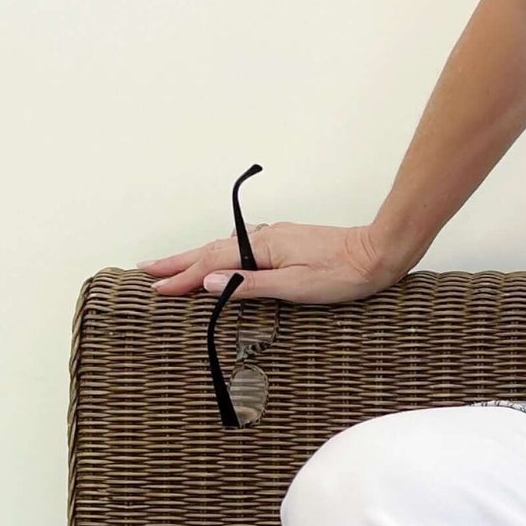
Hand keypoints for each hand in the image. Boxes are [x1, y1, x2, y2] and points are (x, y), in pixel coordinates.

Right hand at [139, 220, 402, 305]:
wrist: (379, 254)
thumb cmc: (344, 274)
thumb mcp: (296, 286)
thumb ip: (251, 285)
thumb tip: (209, 282)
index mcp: (263, 248)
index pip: (211, 264)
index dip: (182, 278)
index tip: (156, 288)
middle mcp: (265, 237)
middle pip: (211, 250)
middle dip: (178, 262)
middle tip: (147, 269)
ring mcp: (275, 238)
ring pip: (225, 248)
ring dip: (196, 257)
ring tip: (173, 267)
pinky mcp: (287, 242)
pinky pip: (242, 247)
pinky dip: (221, 254)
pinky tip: (219, 259)